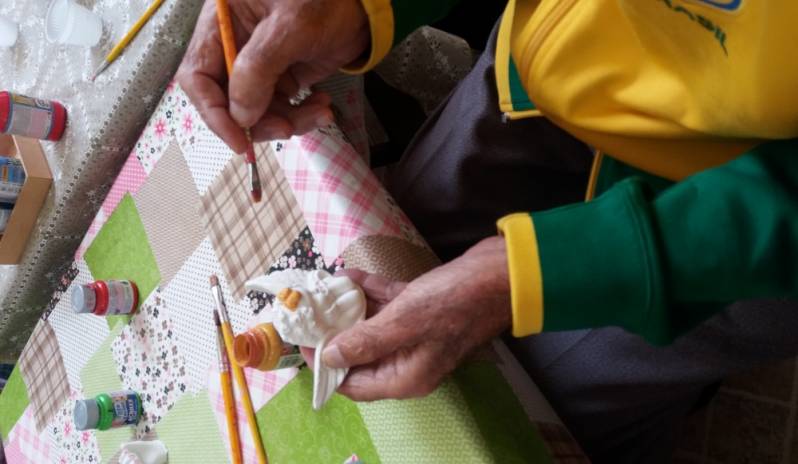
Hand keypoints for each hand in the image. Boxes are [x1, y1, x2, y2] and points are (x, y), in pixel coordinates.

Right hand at [176, 0, 369, 152]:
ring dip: (287, 121)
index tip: (238, 139)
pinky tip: (323, 105)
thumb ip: (259, 70)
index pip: (198, 75)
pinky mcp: (285, 77)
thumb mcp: (290, 27)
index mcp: (222, 23)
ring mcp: (261, 65)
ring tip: (318, 114)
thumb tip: (241, 115)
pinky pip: (283, 108)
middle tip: (286, 128)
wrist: (366, 2)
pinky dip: (302, 115)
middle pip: (228, 100)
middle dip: (257, 121)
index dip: (214, 111)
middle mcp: (236, 47)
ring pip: (258, 110)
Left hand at [302, 237, 511, 400]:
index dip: (328, 369)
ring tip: (325, 291)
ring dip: (351, 309)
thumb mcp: (403, 323)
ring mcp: (418, 334)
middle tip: (311, 313)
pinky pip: (390, 305)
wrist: (502, 274)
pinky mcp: (424, 309)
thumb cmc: (455, 302)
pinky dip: (371, 292)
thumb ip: (364, 342)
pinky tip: (350, 275)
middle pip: (362, 355)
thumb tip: (330, 358)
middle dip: (337, 334)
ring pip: (375, 327)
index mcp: (406, 376)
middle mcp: (410, 360)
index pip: (356, 385)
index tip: (305, 344)